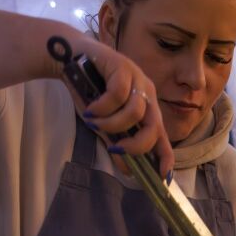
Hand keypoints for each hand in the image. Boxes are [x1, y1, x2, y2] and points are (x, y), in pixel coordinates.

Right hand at [69, 37, 173, 178]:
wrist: (70, 58)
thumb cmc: (89, 91)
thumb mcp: (104, 124)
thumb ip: (116, 143)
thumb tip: (127, 170)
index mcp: (146, 108)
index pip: (161, 136)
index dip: (165, 157)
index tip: (163, 178)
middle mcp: (147, 93)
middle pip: (153, 127)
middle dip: (136, 144)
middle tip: (115, 149)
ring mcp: (137, 78)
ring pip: (135, 112)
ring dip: (112, 124)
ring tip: (94, 121)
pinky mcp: (123, 66)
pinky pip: (118, 95)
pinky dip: (103, 106)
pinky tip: (91, 107)